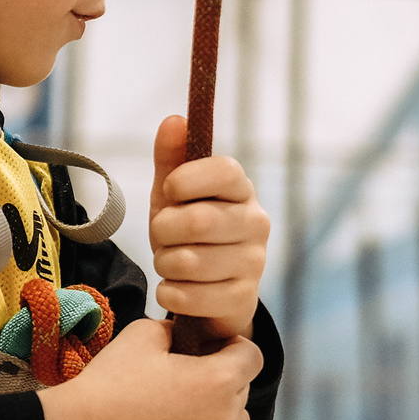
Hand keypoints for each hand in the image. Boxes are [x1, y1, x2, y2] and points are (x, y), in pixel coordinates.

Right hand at [38, 317, 261, 419]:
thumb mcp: (142, 334)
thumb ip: (177, 329)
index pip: (252, 355)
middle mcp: (226, 417)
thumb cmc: (108, 382)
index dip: (231, 347)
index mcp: (218, 378)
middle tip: (178, 381)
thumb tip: (188, 337)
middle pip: (242, 391)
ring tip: (180, 413)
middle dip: (219, 379)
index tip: (205, 350)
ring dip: (221, 416)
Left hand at [148, 116, 270, 340]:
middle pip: (198, 221)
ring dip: (164, 263)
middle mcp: (256, 222)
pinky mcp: (243, 299)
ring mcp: (254, 263)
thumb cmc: (188, 233)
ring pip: (189, 262)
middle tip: (162, 234)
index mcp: (241, 189)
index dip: (187, 179)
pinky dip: (169, 293)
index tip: (170, 189)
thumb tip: (174, 120)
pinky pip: (190, 296)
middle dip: (164, 230)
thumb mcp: (173, 195)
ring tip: (169, 262)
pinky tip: (175, 288)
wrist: (206, 290)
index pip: (224, 170)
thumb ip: (172, 158)